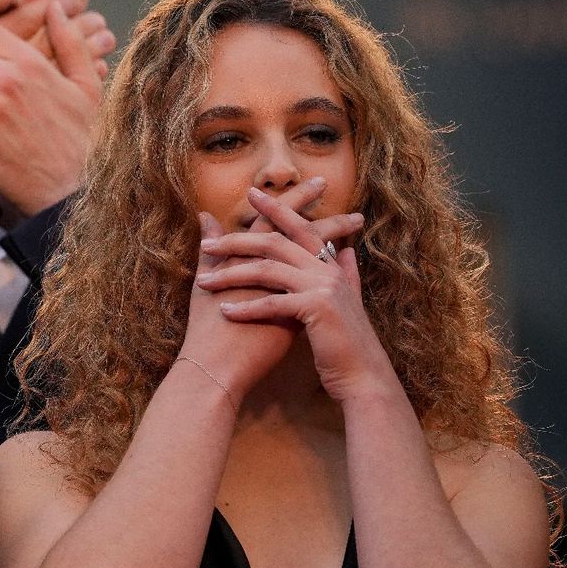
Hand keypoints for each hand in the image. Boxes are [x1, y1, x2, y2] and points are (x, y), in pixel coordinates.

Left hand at [197, 187, 395, 405]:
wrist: (363, 374)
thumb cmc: (347, 340)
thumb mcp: (347, 300)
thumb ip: (346, 272)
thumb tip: (348, 250)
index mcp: (331, 265)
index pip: (300, 227)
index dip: (277, 208)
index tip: (252, 193)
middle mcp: (327, 270)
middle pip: (276, 242)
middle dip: (237, 240)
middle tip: (207, 244)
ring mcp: (323, 287)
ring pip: (267, 269)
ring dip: (231, 275)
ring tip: (203, 282)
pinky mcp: (316, 309)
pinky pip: (272, 302)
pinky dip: (246, 307)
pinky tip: (225, 311)